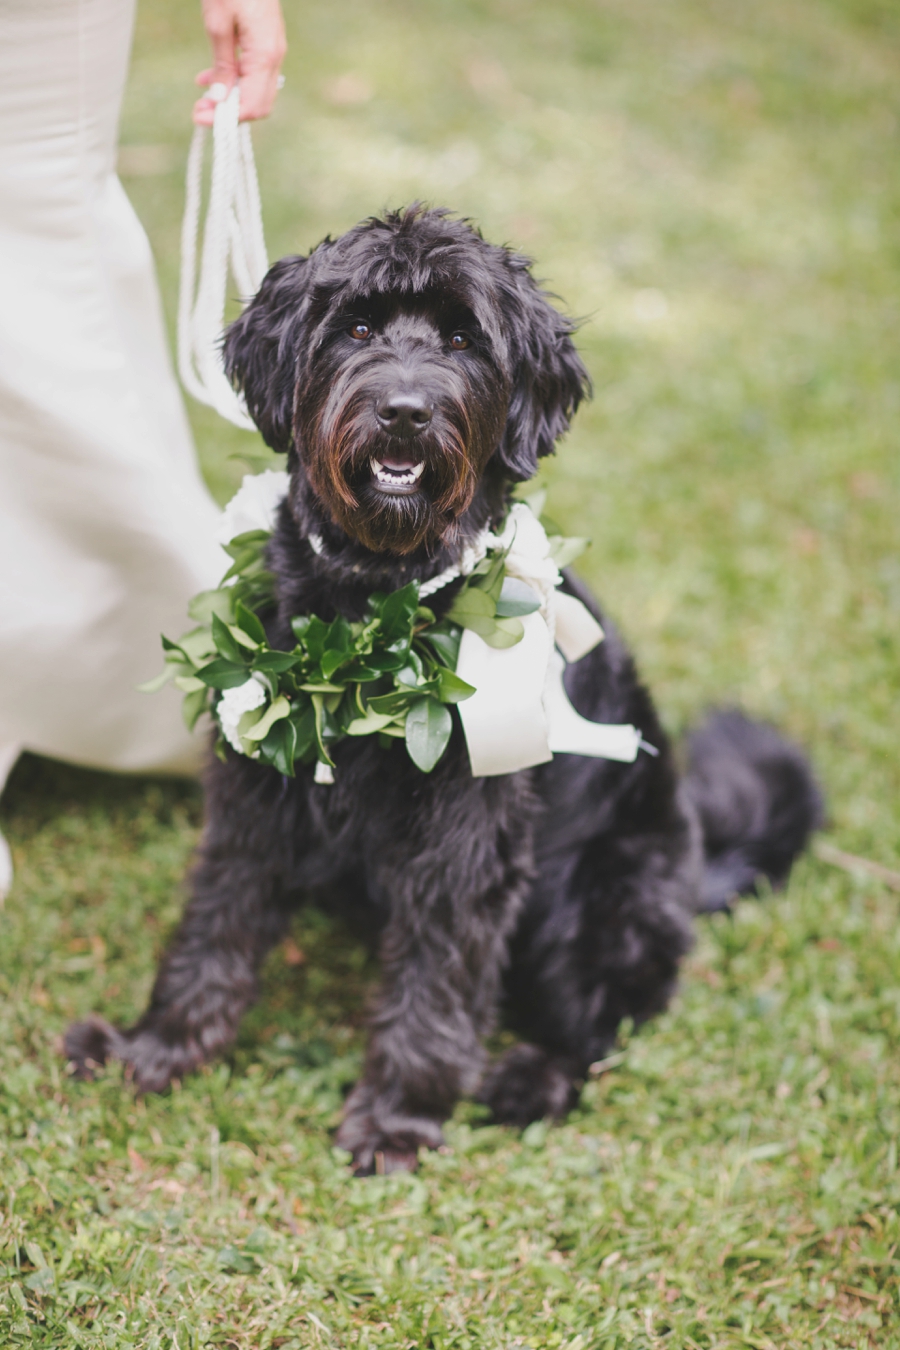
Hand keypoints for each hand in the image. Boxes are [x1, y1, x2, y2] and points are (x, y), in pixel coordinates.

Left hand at [194, 0, 286, 125]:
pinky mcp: (264, 44)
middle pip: (258, 104)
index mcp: (266, 55)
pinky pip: (252, 74)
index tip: (200, 117)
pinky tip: (208, 79)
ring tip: (201, 99)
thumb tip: (220, 98)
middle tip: (199, 111)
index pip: (252, 105)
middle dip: (229, 114)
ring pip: (255, 92)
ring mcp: (272, 50)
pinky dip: (233, 83)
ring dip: (229, 100)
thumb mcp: (218, 24)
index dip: (227, 118)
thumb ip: (222, 65)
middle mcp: (274, 57)